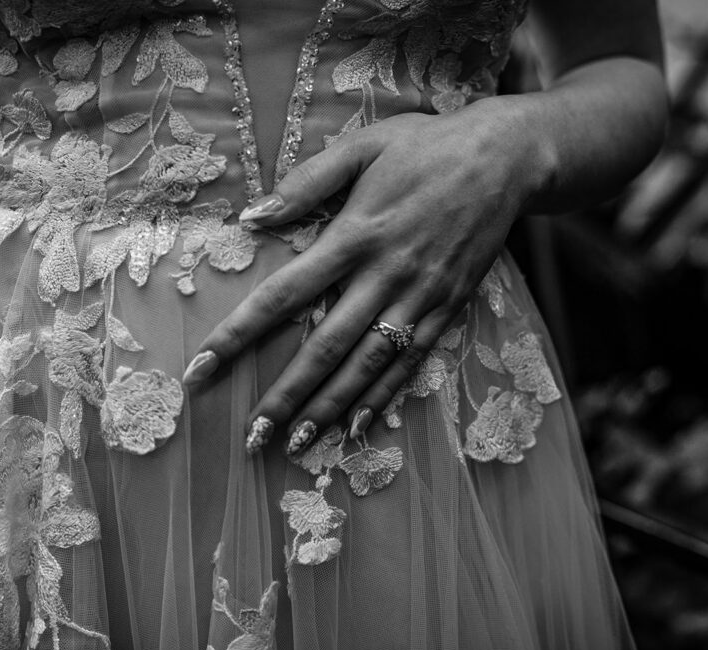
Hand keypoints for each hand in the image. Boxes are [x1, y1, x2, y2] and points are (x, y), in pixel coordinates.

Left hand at [183, 98, 549, 454]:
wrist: (507, 157)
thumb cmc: (426, 146)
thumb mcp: (362, 147)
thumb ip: (305, 183)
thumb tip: (251, 218)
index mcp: (355, 235)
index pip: (283, 295)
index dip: (238, 335)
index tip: (201, 368)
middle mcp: (385, 275)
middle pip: (325, 347)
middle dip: (284, 396)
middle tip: (251, 437)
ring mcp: (420, 297)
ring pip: (368, 366)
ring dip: (329, 408)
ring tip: (295, 444)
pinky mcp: (447, 308)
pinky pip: (410, 363)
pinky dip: (382, 398)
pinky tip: (357, 427)